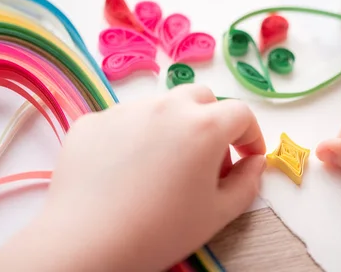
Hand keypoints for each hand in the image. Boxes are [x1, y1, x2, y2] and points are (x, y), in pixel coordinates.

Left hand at [0, 84, 265, 271]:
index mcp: (203, 125)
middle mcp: (166, 106)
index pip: (241, 113)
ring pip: (161, 106)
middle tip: (207, 158)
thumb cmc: (161, 231)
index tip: (247, 158)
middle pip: (201, 98)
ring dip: (172, 126)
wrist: (86, 243)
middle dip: (213, 122)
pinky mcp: (93, 120)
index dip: (251, 135)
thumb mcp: (219, 213)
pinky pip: (125, 120)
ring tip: (162, 166)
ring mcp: (126, 109)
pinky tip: (125, 170)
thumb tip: (254, 162)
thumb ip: (248, 182)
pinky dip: (135, 136)